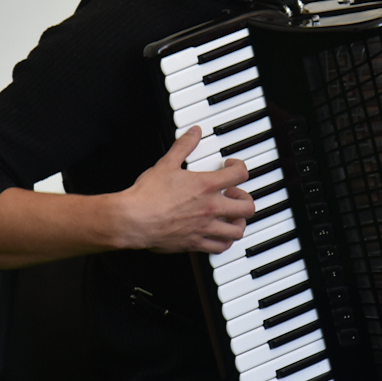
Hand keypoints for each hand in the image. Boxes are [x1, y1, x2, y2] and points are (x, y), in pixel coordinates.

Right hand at [114, 128, 253, 253]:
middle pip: (247, 206)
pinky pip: (221, 247)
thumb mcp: (167, 164)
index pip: (240, 174)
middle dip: (245, 198)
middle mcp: (210, 208)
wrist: (134, 220)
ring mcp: (205, 227)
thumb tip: (194, 133)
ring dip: (239, 222)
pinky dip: (225, 242)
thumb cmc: (148, 195)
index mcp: (206, 186)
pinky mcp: (196, 243)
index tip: (232, 167)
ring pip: (238, 230)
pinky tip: (220, 235)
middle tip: (235, 194)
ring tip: (232, 216)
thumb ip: (184, 146)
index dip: (240, 167)